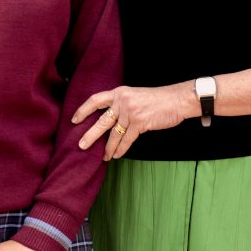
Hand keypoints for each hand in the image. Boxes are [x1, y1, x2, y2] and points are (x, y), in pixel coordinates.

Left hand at [71, 83, 196, 159]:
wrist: (176, 100)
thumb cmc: (157, 99)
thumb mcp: (135, 95)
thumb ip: (121, 104)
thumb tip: (109, 119)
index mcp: (119, 92)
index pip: (95, 100)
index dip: (83, 110)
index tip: (74, 119)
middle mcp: (122, 101)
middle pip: (101, 120)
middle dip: (90, 135)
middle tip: (80, 145)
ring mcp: (130, 112)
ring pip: (114, 134)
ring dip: (107, 147)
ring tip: (102, 157)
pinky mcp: (140, 123)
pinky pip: (127, 139)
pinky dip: (121, 149)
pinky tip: (117, 155)